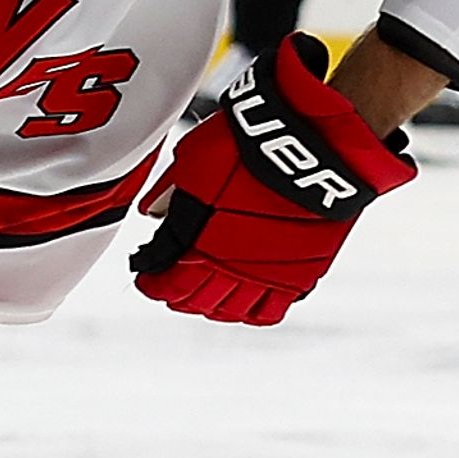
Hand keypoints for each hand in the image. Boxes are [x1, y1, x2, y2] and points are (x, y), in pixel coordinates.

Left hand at [132, 34, 414, 324]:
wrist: (312, 145)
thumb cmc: (252, 147)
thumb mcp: (193, 159)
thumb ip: (169, 192)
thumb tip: (153, 211)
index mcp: (194, 242)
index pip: (164, 282)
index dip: (151, 281)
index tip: (147, 275)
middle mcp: (228, 267)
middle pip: (192, 299)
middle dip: (175, 294)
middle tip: (171, 284)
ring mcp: (264, 275)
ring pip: (228, 311)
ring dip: (209, 305)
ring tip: (205, 294)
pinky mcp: (299, 276)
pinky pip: (269, 310)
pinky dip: (251, 310)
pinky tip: (244, 300)